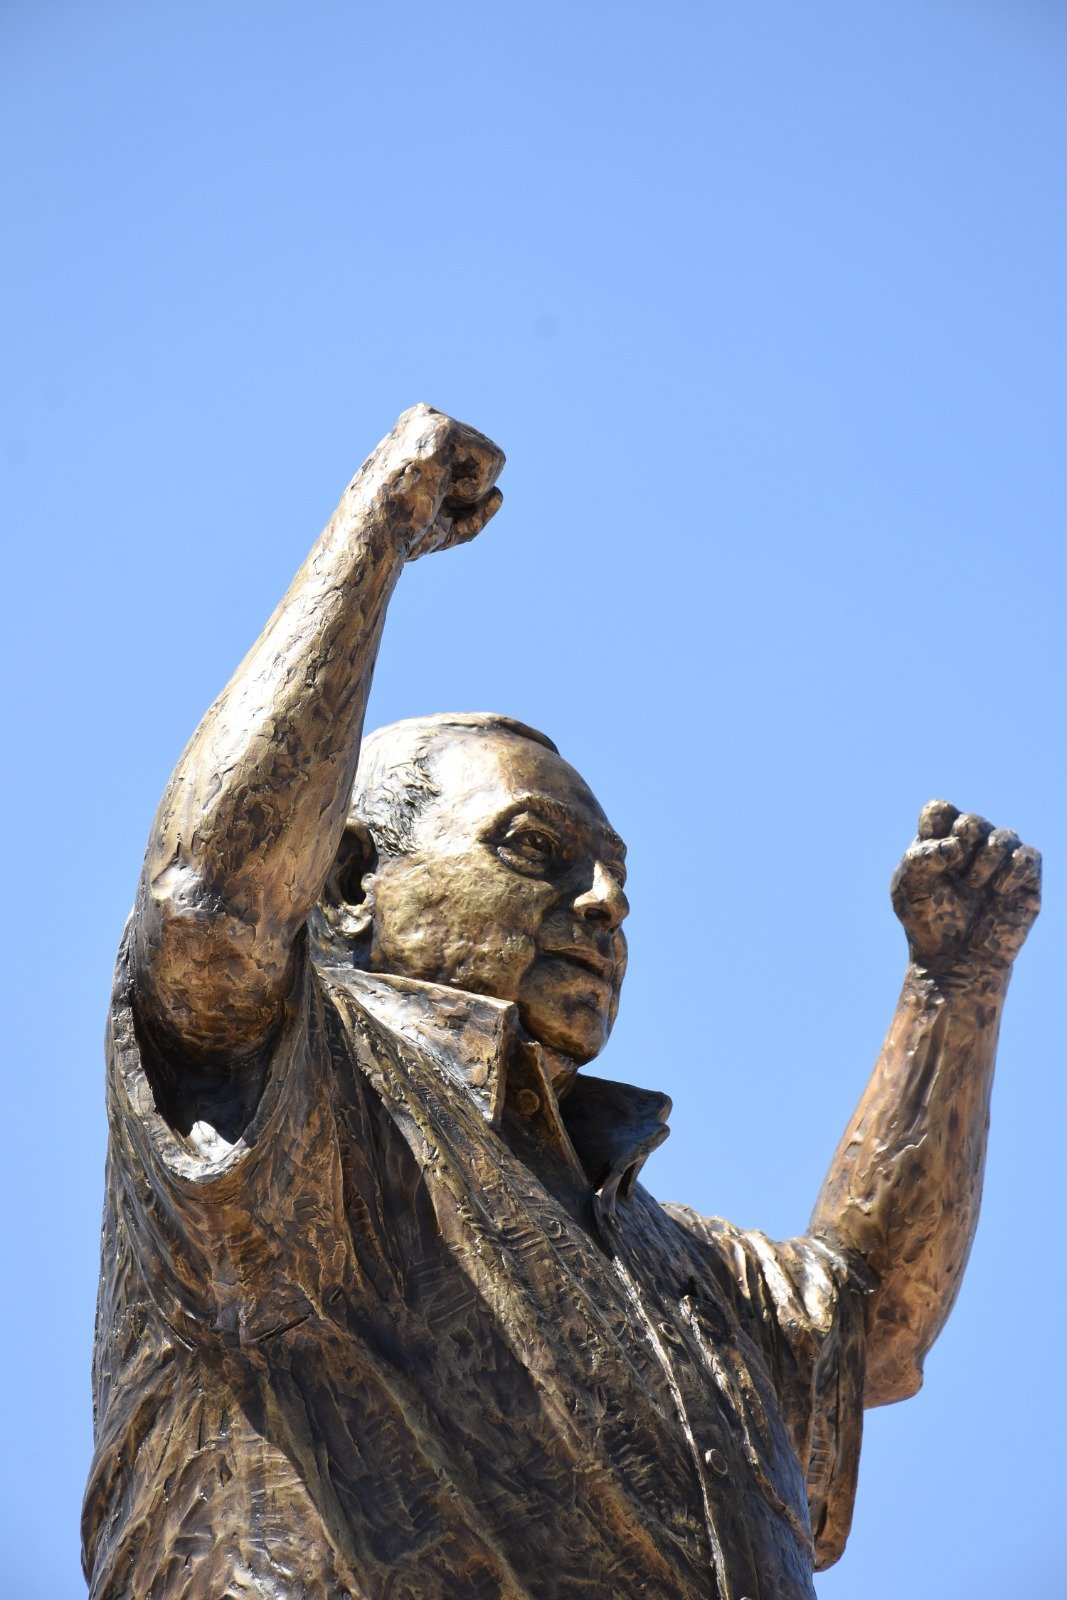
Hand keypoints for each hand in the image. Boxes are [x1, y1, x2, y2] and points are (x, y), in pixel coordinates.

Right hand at [380, 403, 504, 559]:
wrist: (376, 535)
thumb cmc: (401, 533)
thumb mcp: (446, 523)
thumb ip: (473, 511)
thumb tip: (499, 495)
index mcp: (418, 434)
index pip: (470, 460)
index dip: (461, 495)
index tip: (428, 506)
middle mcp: (424, 418)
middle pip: (484, 458)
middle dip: (468, 493)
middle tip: (432, 503)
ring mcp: (432, 419)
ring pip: (494, 459)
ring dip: (473, 491)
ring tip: (437, 495)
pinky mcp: (443, 428)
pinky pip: (494, 459)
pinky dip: (476, 488)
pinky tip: (442, 490)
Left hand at [890, 799, 1040, 982]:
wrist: (954, 960)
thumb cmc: (928, 923)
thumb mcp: (908, 890)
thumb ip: (918, 860)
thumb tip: (954, 846)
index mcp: (938, 843)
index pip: (939, 810)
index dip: (936, 827)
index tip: (931, 857)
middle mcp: (971, 847)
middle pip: (971, 820)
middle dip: (962, 846)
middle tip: (956, 873)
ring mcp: (1000, 861)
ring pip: (1003, 835)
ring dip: (986, 860)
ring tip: (975, 886)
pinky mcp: (1025, 880)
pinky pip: (1028, 856)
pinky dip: (1012, 870)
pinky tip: (998, 890)